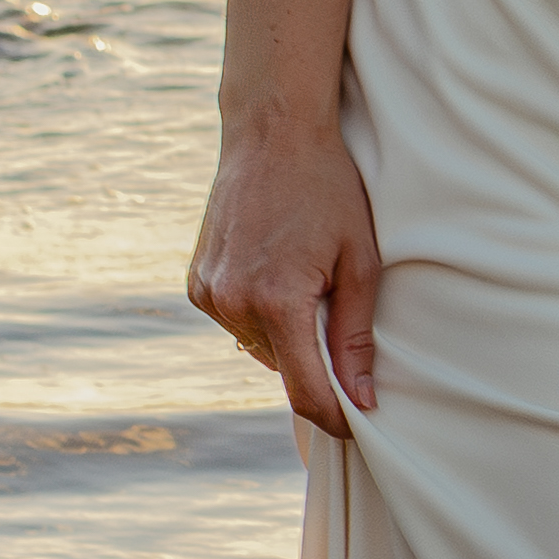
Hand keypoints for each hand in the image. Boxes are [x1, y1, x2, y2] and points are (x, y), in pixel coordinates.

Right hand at [185, 109, 381, 429]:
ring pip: (257, 347)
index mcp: (278, 302)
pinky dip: (258, 313)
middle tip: (337, 308)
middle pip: (283, 369)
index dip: (334, 417)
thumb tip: (362, 401)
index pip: (304, 392)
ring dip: (285, 334)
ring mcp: (208, 294)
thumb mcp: (359, 262)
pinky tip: (276, 270)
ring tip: (305, 277)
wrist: (272, 134)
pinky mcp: (196, 284)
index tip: (357, 425)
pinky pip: (234, 322)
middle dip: (314, 359)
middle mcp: (233, 303)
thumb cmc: (328, 190)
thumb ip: (356, 338)